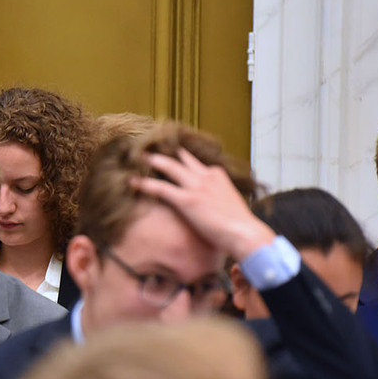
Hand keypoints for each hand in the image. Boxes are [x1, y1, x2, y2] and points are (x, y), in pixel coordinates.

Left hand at [132, 149, 274, 258]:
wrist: (245, 233)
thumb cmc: (239, 225)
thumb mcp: (229, 203)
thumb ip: (217, 197)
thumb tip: (210, 204)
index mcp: (217, 175)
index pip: (194, 160)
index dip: (178, 155)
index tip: (165, 150)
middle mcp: (206, 176)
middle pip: (180, 156)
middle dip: (163, 150)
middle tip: (146, 145)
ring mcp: (196, 186)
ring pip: (169, 166)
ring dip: (151, 160)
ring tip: (135, 156)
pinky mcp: (187, 200)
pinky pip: (160, 188)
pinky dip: (144, 183)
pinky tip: (132, 181)